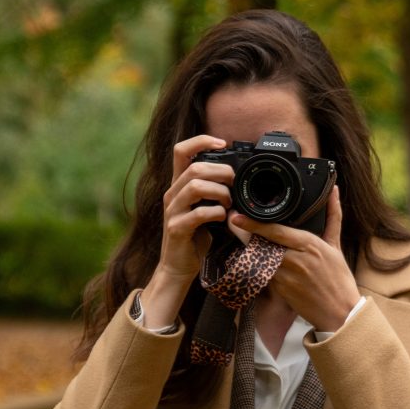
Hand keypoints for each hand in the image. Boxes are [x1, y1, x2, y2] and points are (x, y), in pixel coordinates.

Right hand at [141, 135, 232, 327]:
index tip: (222, 143)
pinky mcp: (176, 229)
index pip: (181, 151)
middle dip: (221, 172)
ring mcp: (172, 211)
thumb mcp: (205, 208)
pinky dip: (216, 213)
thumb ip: (214, 192)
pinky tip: (223, 218)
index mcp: (179, 186)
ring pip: (195, 186)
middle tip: (234, 183)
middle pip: (195, 167)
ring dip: (219, 192)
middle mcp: (172, 194)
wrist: (179, 267)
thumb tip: (237, 177)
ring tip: (229, 203)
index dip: (201, 141)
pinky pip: (198, 213)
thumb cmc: (195, 237)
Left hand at [229, 186, 360, 331]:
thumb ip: (332, 217)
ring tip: (248, 249)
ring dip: (253, 255)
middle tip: (234, 228)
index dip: (254, 223)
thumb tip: (334, 191)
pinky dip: (261, 271)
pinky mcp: (281, 291)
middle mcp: (297, 259)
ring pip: (261, 260)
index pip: (276, 230)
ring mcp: (287, 276)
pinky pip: (265, 276)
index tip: (237, 217)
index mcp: (310, 244)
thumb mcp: (335, 246)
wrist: (340, 312)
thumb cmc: (339, 279)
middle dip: (248, 237)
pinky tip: (261, 268)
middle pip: (263, 244)